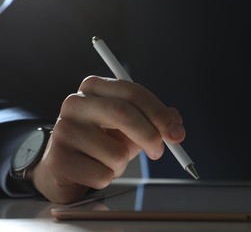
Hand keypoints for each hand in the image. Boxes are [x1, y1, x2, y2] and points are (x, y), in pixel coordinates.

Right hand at [30, 76, 185, 202]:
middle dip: (150, 135)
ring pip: (115, 152)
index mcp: (95, 87)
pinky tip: (93, 170)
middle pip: (123, 113)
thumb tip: (176, 127)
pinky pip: (102, 175)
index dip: (159, 113)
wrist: (65, 165)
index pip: (133, 92)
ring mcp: (63, 130)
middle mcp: (76, 103)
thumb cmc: (101, 141)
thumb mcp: (129, 126)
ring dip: (122, 164)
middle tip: (159, 152)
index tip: (177, 133)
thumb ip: (155, 120)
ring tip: (109, 161)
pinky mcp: (58, 159)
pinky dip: (107, 178)